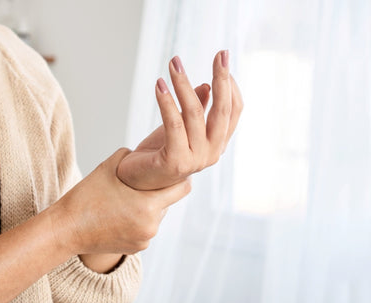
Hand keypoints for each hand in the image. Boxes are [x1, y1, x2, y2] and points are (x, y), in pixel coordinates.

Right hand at [50, 148, 190, 254]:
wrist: (66, 229)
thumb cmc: (85, 197)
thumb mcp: (108, 167)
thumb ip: (131, 156)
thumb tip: (146, 152)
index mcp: (148, 205)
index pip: (182, 188)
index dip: (180, 177)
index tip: (172, 171)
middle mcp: (151, 225)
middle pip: (168, 203)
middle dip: (159, 193)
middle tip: (144, 184)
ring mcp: (145, 239)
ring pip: (157, 217)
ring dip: (148, 208)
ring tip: (128, 200)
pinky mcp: (137, 249)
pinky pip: (146, 230)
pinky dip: (139, 221)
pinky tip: (121, 214)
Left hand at [117, 50, 242, 189]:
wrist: (136, 181)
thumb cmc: (160, 152)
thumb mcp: (181, 127)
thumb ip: (197, 110)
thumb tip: (207, 86)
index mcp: (217, 143)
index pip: (233, 110)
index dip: (231, 84)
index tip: (222, 59)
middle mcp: (212, 153)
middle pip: (222, 110)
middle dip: (222, 79)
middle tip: (220, 54)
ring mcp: (196, 159)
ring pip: (194, 113)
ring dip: (183, 84)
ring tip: (173, 64)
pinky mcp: (176, 161)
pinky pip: (173, 124)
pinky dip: (166, 101)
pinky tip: (159, 85)